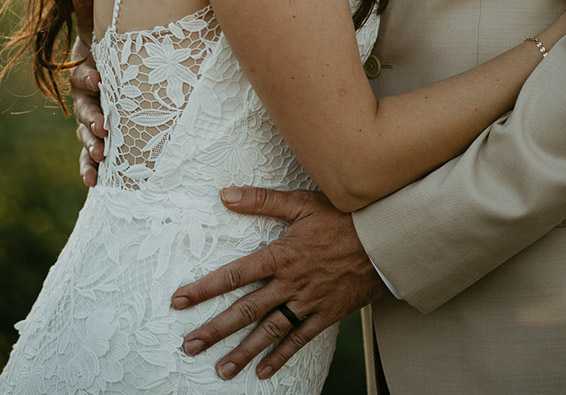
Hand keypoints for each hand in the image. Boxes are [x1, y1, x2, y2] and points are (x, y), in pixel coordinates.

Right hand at [70, 0, 105, 186]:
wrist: (116, 75)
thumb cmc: (111, 52)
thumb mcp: (102, 34)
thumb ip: (90, 14)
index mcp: (87, 73)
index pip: (85, 75)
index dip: (91, 78)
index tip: (101, 81)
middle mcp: (86, 99)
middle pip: (85, 110)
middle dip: (93, 119)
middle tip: (106, 127)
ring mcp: (91, 122)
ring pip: (87, 136)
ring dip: (92, 147)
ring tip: (103, 157)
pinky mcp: (98, 142)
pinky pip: (90, 159)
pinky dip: (89, 170)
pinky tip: (93, 182)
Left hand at [171, 186, 382, 381]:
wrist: (385, 240)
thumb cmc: (343, 217)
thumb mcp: (302, 202)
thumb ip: (262, 200)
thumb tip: (226, 194)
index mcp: (281, 254)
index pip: (235, 274)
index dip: (205, 288)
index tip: (180, 301)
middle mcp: (290, 283)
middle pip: (246, 310)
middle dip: (216, 329)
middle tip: (190, 346)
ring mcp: (308, 302)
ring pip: (270, 331)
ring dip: (244, 351)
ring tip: (221, 369)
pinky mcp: (326, 314)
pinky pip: (300, 339)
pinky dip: (282, 356)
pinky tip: (264, 371)